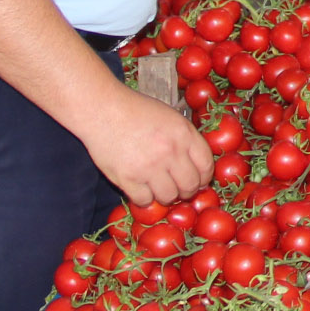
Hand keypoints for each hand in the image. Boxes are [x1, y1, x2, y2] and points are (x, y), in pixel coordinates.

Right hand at [83, 88, 211, 207]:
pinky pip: (144, 200)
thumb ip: (185, 139)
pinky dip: (144, 198)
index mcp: (184, 134)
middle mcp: (170, 152)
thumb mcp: (171, 117)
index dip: (204, 178)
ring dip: (165, 196)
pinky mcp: (128, 178)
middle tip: (178, 189)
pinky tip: (141, 189)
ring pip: (169, 197)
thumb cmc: (137, 110)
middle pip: (190, 186)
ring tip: (158, 188)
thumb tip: (198, 167)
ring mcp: (149, 167)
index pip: (206, 166)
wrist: (103, 109)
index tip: (198, 182)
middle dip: (187, 191)